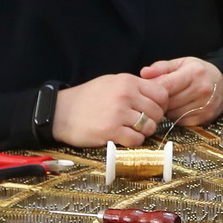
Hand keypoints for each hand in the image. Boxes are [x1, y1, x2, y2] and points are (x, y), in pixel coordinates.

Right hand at [52, 73, 166, 148]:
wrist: (60, 112)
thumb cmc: (87, 98)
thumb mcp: (111, 82)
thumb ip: (133, 86)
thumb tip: (157, 94)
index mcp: (127, 81)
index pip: (161, 93)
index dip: (162, 104)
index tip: (154, 110)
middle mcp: (125, 95)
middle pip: (157, 111)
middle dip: (153, 120)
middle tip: (143, 123)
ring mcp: (118, 113)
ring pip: (149, 127)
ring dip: (144, 132)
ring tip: (132, 130)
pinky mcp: (111, 131)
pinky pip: (137, 140)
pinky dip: (134, 142)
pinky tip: (123, 138)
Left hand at [141, 57, 222, 124]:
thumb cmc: (198, 71)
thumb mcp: (181, 63)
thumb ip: (161, 68)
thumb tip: (143, 73)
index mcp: (194, 73)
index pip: (166, 85)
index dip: (153, 90)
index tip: (148, 91)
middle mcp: (202, 89)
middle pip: (169, 102)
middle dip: (159, 101)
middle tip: (157, 98)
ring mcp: (205, 105)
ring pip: (173, 114)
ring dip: (167, 110)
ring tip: (169, 102)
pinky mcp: (205, 117)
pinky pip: (181, 121)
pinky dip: (176, 117)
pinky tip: (178, 109)